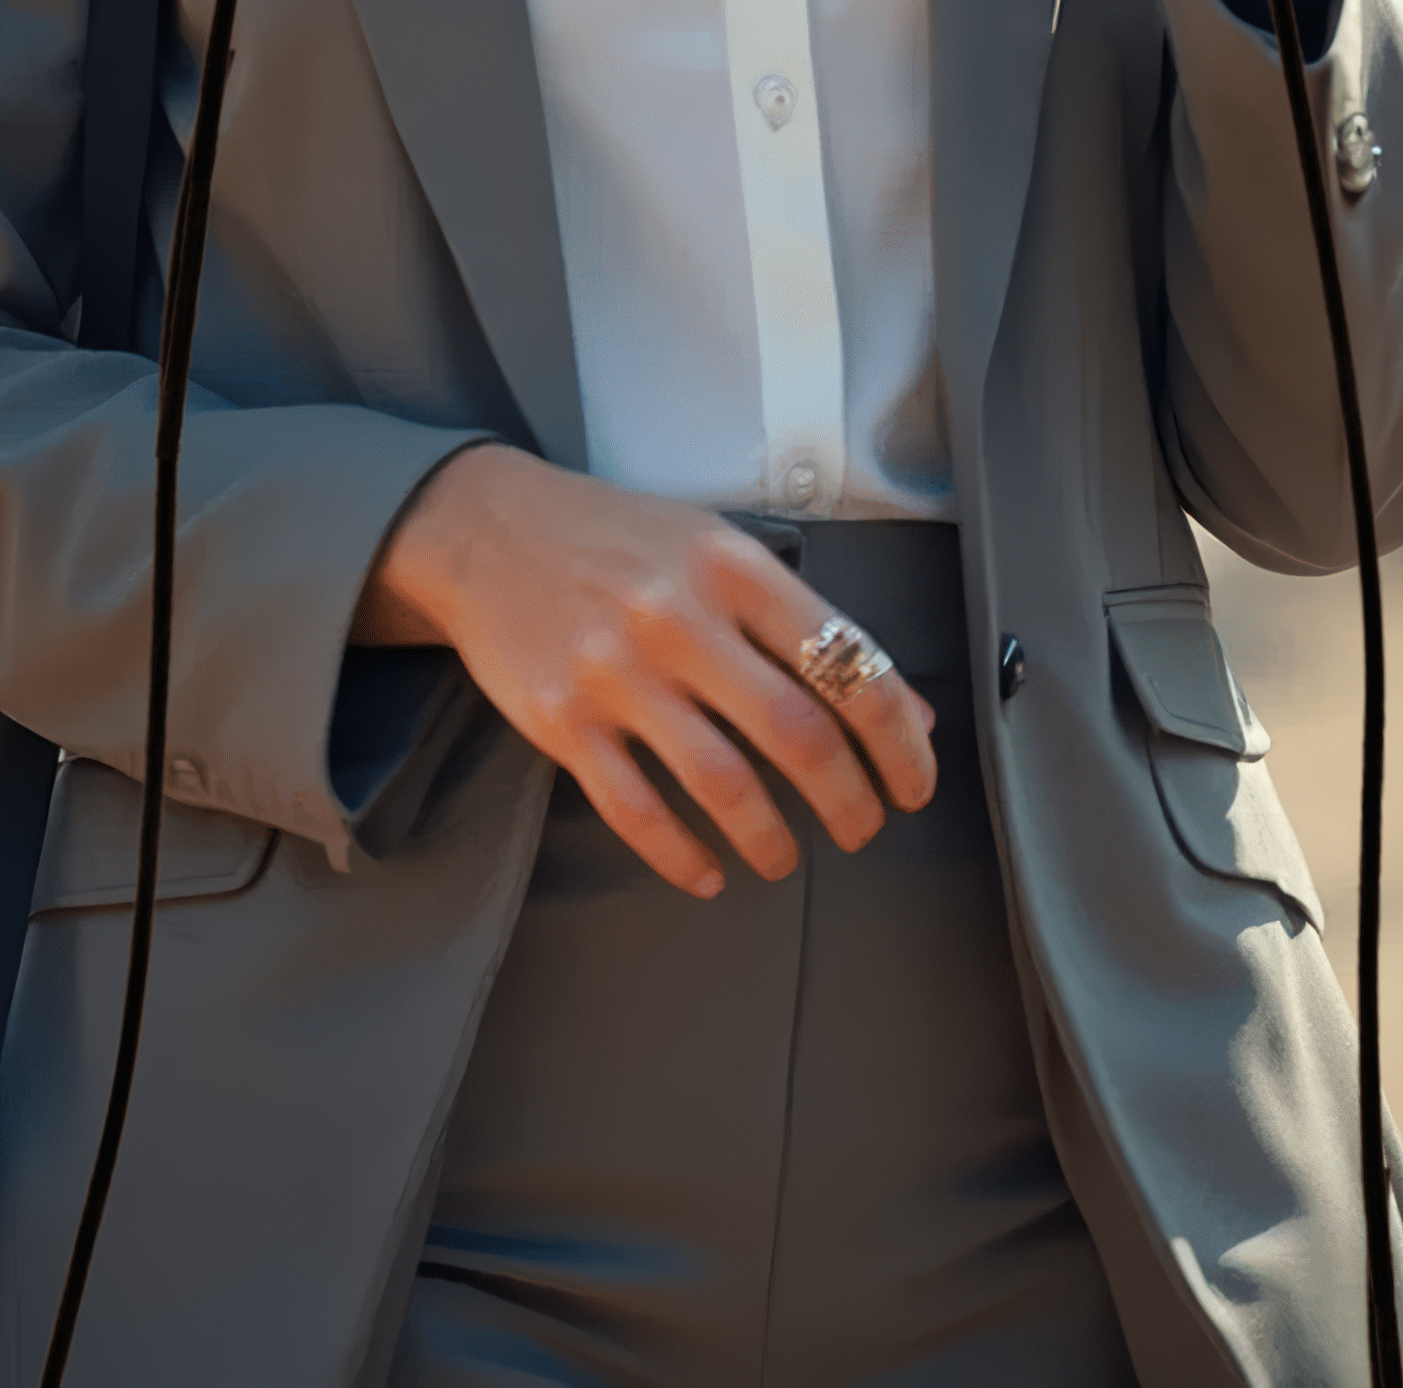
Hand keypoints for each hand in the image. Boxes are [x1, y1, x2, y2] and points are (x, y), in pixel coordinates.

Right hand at [353, 445, 936, 896]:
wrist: (488, 529)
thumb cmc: (618, 537)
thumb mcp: (719, 550)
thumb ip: (807, 624)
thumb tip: (904, 709)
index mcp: (733, 567)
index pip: (845, 661)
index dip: (896, 737)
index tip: (914, 780)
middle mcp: (680, 618)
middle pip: (796, 732)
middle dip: (849, 799)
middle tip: (863, 830)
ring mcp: (618, 673)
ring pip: (722, 783)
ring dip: (771, 838)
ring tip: (786, 860)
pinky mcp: (563, 721)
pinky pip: (637, 810)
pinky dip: (681, 855)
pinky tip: (708, 873)